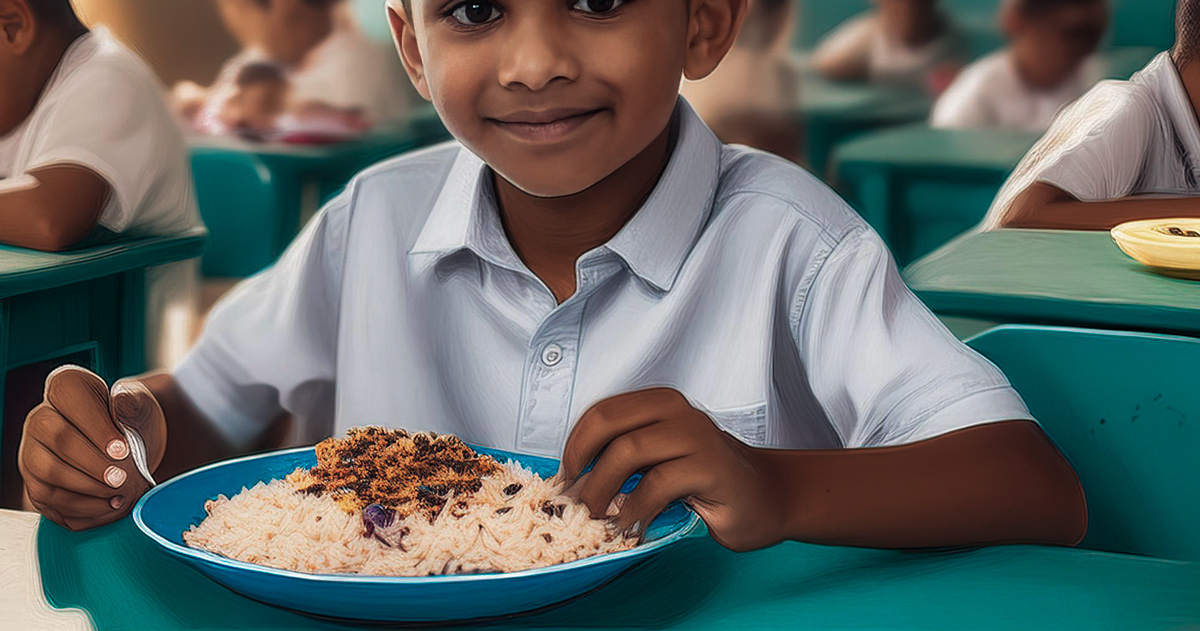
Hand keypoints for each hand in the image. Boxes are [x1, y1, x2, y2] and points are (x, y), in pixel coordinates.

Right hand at [19, 366, 166, 530]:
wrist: (129, 447)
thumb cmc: (131, 421)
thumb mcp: (139, 406)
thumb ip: (131, 403)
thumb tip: (120, 401)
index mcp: (65, 388)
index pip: (70, 399)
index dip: (97, 427)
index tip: (123, 451)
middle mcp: (40, 418)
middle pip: (57, 439)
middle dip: (93, 463)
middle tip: (122, 478)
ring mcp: (33, 452)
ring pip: (48, 472)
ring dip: (88, 487)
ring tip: (119, 492)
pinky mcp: (35, 483)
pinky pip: (50, 499)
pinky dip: (84, 506)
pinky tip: (110, 504)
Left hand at [559, 388, 786, 551]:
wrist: (767, 497)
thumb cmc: (707, 480)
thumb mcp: (661, 461)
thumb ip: (626, 459)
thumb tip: (574, 482)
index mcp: (659, 404)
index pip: (601, 412)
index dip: (575, 445)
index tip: (566, 477)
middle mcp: (677, 411)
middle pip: (609, 424)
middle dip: (583, 465)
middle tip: (574, 500)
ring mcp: (696, 435)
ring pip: (628, 451)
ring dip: (603, 489)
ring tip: (597, 518)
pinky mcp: (712, 466)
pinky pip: (658, 484)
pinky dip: (635, 510)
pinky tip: (631, 527)